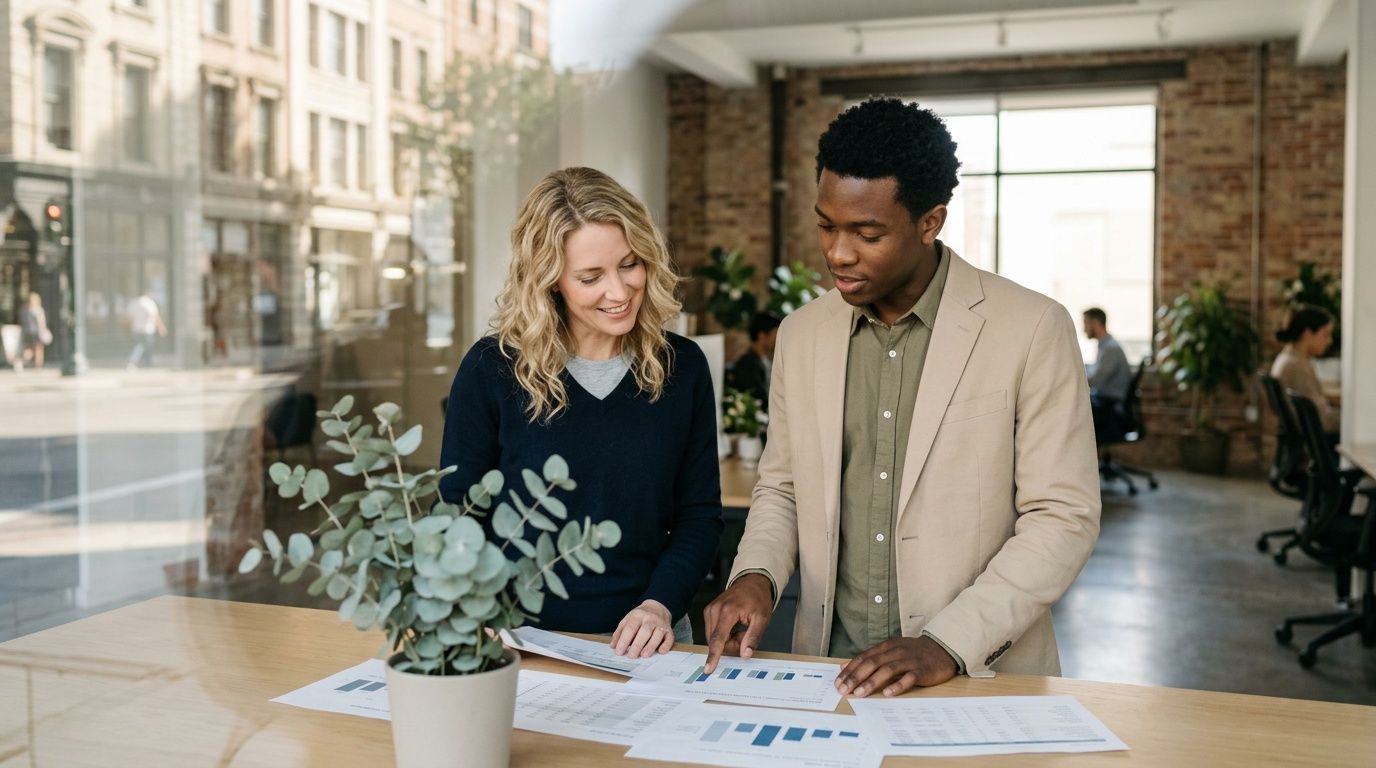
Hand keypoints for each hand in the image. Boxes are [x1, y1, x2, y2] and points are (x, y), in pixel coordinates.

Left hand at [610, 600, 674, 656]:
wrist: (657, 608)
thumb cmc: (639, 617)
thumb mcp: (627, 620)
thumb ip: (619, 632)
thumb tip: (613, 646)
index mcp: (637, 615)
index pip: (630, 628)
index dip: (624, 641)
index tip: (619, 652)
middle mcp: (650, 619)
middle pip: (644, 631)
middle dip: (637, 645)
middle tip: (631, 656)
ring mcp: (661, 624)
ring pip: (657, 635)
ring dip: (651, 646)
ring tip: (644, 655)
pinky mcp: (669, 631)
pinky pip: (669, 638)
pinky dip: (666, 645)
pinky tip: (661, 651)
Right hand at [703, 573, 773, 672]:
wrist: (752, 583)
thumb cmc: (758, 599)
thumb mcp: (762, 619)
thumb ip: (753, 637)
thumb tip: (745, 654)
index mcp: (728, 611)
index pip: (718, 639)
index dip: (713, 656)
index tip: (708, 669)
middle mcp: (714, 610)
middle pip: (717, 642)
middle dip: (732, 644)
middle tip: (745, 634)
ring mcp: (709, 610)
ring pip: (715, 639)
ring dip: (728, 640)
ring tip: (741, 628)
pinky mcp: (708, 612)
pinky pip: (714, 633)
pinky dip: (725, 634)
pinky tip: (734, 626)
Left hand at [835, 635, 957, 697]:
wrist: (942, 648)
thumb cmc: (913, 653)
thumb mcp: (889, 650)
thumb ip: (869, 658)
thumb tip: (844, 666)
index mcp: (886, 647)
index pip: (863, 657)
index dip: (849, 670)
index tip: (838, 682)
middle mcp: (896, 652)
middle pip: (872, 663)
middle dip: (856, 677)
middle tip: (844, 689)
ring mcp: (909, 661)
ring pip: (887, 670)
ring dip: (872, 682)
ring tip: (859, 693)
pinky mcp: (922, 671)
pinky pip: (909, 678)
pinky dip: (897, 685)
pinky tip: (887, 693)